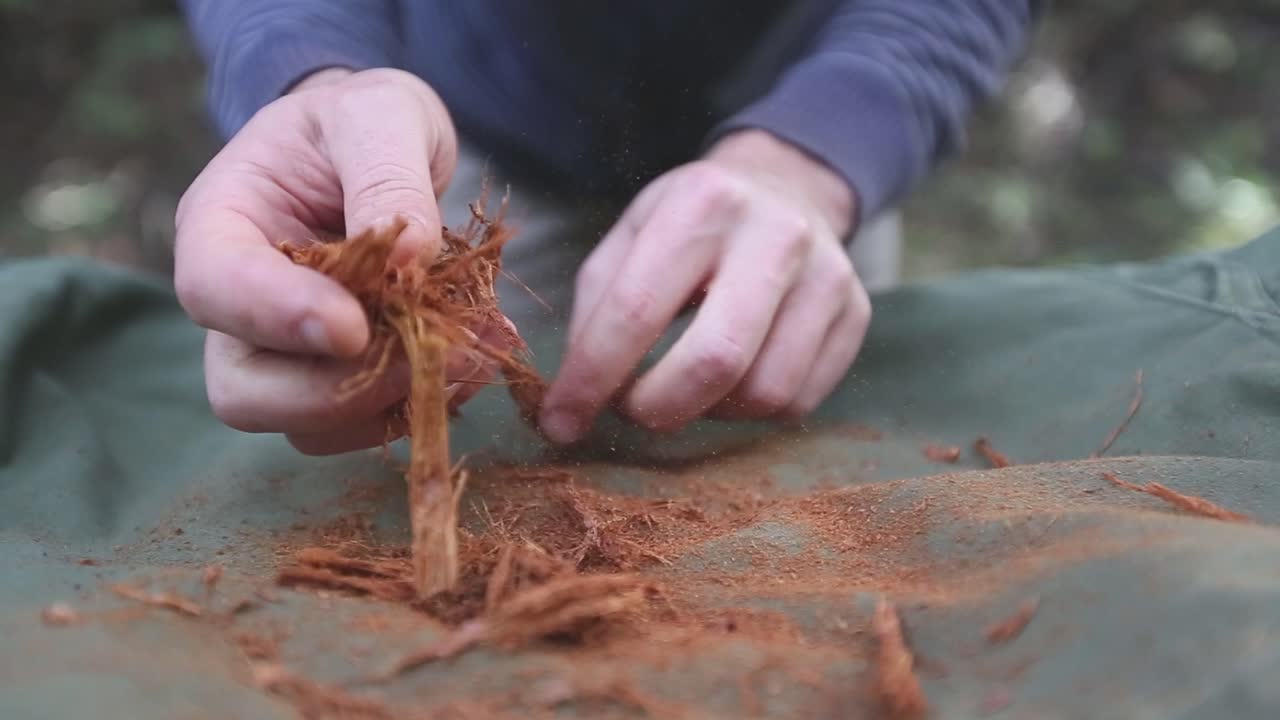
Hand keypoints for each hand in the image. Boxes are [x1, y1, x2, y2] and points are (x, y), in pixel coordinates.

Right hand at [174, 67, 499, 454]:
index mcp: (221, 225)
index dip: (278, 319)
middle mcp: (239, 306)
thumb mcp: (379, 117)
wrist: (385, 147)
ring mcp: (285, 353)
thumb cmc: (363, 122)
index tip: (353, 328)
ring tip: (468, 354)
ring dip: (390, 404)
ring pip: (308, 426)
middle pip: (244, 391)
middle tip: (423, 353)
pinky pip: (365, 424)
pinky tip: (471, 360)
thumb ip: (387, 178)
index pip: (215, 290)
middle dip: (337, 390)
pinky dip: (420, 405)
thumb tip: (406, 266)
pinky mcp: (341, 379)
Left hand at [539, 130, 871, 443]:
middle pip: (716, 359)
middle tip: (632, 411)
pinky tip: (731, 379)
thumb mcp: (631, 237)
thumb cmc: (692, 224)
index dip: (591, 379)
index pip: (637, 310)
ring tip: (685, 385)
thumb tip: (573, 401)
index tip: (563, 421)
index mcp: (702, 203)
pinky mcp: (857, 313)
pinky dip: (750, 410)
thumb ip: (596, 311)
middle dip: (657, 408)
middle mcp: (776, 234)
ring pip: (764, 392)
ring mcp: (827, 275)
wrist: (786, 188)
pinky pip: (798, 402)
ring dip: (708, 412)